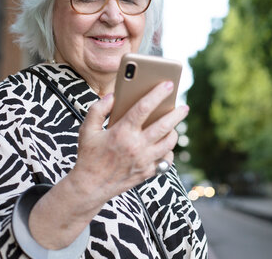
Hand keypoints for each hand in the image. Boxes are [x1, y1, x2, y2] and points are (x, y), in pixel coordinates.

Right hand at [69, 80, 188, 205]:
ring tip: (175, 124)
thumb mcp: (87, 129)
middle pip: (164, 125)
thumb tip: (114, 96)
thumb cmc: (89, 155)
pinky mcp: (147, 172)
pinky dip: (169, 151)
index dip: (158, 94)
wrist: (90, 187)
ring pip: (168, 143)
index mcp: (121, 132)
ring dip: (174, 131)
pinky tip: (166, 144)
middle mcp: (136, 146)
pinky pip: (166, 160)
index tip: (168, 84)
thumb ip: (98, 109)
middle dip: (177, 114)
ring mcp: (144, 160)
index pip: (144, 108)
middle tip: (184, 106)